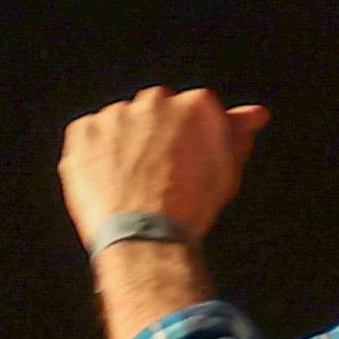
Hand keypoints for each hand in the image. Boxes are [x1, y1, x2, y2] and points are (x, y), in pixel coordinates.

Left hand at [60, 87, 263, 249]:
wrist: (145, 237)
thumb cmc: (190, 209)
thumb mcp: (225, 173)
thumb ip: (236, 135)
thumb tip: (255, 114)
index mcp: (196, 105)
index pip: (195, 108)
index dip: (190, 137)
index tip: (186, 162)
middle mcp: (156, 101)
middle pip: (157, 108)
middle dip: (156, 132)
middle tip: (158, 173)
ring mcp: (116, 114)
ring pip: (122, 121)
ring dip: (124, 142)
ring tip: (130, 183)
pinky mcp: (84, 131)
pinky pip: (89, 134)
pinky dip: (95, 153)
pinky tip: (108, 182)